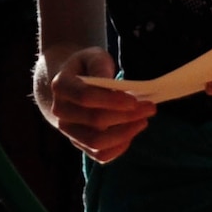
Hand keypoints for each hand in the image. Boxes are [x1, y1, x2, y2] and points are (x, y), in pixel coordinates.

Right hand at [37, 47, 153, 161]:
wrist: (70, 85)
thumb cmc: (86, 68)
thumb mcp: (92, 56)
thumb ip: (100, 65)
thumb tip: (111, 84)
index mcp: (61, 86)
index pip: (85, 97)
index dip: (111, 101)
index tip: (134, 100)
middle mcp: (61, 112)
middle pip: (95, 122)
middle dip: (126, 117)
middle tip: (150, 108)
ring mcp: (68, 131)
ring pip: (97, 142)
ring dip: (125, 134)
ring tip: (143, 120)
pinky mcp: (79, 144)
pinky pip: (100, 155)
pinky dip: (119, 147)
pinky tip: (132, 132)